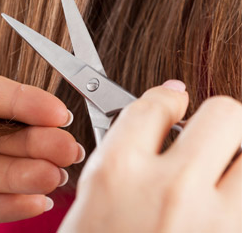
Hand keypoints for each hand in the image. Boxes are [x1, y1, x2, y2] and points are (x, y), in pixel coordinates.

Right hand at [60, 81, 241, 231]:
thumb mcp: (90, 200)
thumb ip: (120, 155)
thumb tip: (155, 124)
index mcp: (117, 173)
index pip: (156, 103)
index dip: (166, 98)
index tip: (171, 100)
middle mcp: (170, 189)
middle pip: (223, 112)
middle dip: (213, 119)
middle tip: (204, 135)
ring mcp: (214, 218)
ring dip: (236, 154)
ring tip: (219, 169)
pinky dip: (237, 193)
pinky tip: (218, 205)